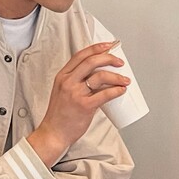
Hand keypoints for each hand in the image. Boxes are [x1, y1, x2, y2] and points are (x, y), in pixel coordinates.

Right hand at [27, 41, 128, 167]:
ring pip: (100, 76)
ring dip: (116, 76)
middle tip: (120, 62)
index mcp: (62, 76)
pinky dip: (116, 91)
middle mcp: (68, 82)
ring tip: (125, 80)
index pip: (80, 55)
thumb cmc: (60, 114)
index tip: (108, 46)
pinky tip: (121, 90)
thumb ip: (77, 82)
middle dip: (109, 58)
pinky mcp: (84, 106)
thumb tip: (100, 77)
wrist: (54, 132)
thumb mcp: (63, 91)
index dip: (96, 48)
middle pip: (91, 61)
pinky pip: (104, 94)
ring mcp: (76, 93)